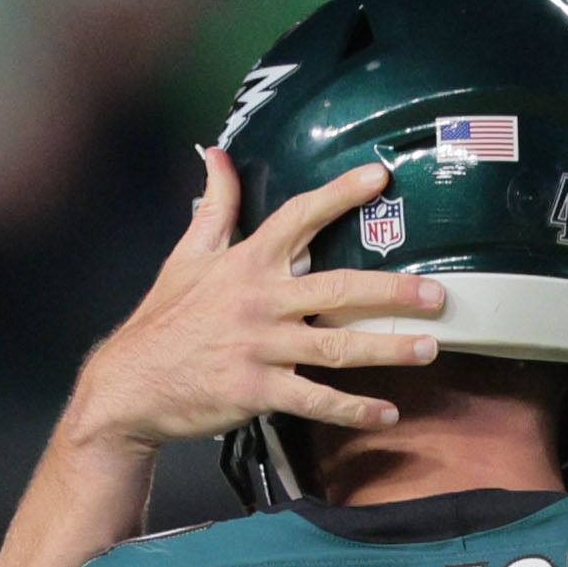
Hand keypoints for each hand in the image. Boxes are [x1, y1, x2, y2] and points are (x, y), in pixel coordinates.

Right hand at [64, 152, 434, 449]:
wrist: (130, 384)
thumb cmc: (163, 320)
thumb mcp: (185, 254)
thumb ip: (214, 205)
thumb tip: (215, 154)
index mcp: (246, 262)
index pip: (299, 217)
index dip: (340, 193)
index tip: (381, 177)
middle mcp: (259, 301)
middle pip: (338, 287)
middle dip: (392, 289)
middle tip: (437, 293)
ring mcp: (260, 347)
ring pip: (337, 346)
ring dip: (388, 348)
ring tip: (429, 347)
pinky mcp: (257, 390)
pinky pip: (315, 399)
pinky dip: (352, 408)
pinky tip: (386, 412)